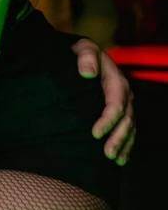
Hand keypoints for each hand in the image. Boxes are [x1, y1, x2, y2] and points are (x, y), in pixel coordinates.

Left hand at [72, 38, 134, 164]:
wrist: (82, 54)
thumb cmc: (80, 52)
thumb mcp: (82, 48)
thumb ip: (86, 57)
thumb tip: (88, 73)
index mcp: (116, 80)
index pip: (115, 104)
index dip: (107, 120)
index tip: (94, 134)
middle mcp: (124, 93)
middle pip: (126, 120)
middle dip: (118, 138)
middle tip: (107, 154)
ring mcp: (124, 103)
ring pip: (129, 128)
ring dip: (124, 145)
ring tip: (115, 160)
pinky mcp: (120, 110)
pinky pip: (127, 129)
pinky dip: (125, 144)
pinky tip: (120, 159)